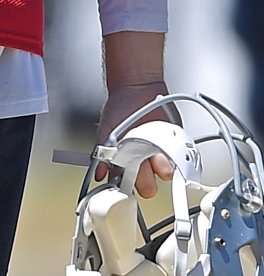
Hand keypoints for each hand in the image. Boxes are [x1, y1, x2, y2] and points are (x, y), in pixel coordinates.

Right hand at [98, 80, 174, 198]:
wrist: (139, 89)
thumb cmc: (120, 107)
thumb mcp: (106, 130)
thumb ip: (101, 151)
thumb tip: (98, 171)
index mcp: (123, 158)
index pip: (126, 181)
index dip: (127, 185)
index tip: (127, 185)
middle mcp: (141, 158)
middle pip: (146, 181)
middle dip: (145, 181)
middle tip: (143, 173)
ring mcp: (158, 152)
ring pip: (163, 171)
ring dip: (161, 167)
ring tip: (157, 156)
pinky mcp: (174, 145)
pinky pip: (178, 157)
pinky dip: (176, 158)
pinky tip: (170, 153)